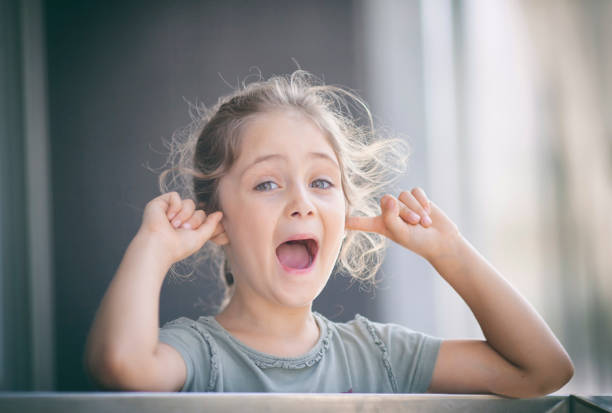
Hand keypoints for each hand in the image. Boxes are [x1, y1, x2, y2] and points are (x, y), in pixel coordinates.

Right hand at [137, 192, 227, 264]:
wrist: (159, 246)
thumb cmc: (178, 246)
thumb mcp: (200, 237)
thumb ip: (211, 224)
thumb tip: (220, 213)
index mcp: (187, 226)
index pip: (202, 216)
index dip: (200, 223)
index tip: (192, 233)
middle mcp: (178, 218)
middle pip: (198, 209)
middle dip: (193, 220)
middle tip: (182, 229)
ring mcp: (169, 210)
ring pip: (189, 202)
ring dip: (184, 215)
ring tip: (173, 225)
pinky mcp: (160, 203)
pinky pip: (175, 196)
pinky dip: (174, 207)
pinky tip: (167, 217)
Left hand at [345, 188, 460, 260]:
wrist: (442, 240)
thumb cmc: (419, 241)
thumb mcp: (401, 233)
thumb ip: (391, 217)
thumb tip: (389, 198)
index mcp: (380, 225)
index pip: (359, 222)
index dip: (348, 220)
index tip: (336, 220)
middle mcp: (389, 212)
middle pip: (388, 201)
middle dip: (404, 212)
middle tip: (414, 224)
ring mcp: (402, 204)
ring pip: (403, 196)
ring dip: (416, 209)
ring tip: (423, 222)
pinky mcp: (416, 197)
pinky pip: (415, 191)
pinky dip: (423, 202)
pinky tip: (429, 213)